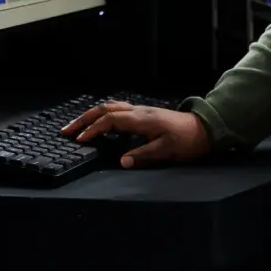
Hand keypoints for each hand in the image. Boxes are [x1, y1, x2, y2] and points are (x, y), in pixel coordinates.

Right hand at [59, 101, 212, 167]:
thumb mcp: (167, 150)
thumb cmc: (187, 140)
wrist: (204, 128)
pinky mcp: (143, 114)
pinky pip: (117, 110)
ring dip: (91, 116)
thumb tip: (122, 162)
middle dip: (84, 119)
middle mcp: (138, 112)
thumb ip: (144, 155)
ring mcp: (140, 111)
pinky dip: (102, 115)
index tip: (79, 140)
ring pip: (110, 107)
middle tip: (66, 131)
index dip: (93, 130)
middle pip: (105, 110)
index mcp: (142, 119)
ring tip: (76, 127)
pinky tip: (98, 123)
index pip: (110, 121)